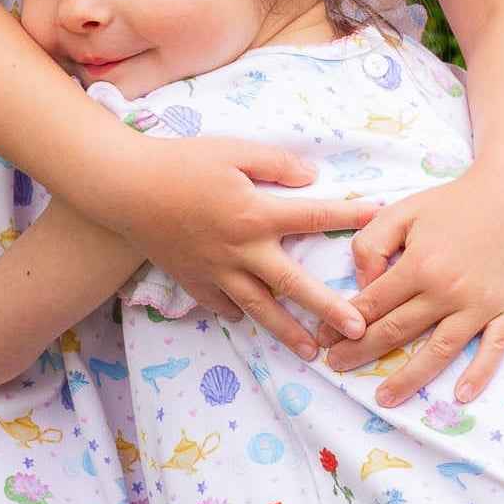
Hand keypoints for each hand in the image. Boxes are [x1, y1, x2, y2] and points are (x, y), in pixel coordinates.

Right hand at [114, 138, 376, 359]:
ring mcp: (216, 271)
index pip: (314, 217)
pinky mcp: (193, 280)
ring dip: (288, 331)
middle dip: (329, 308)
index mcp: (256, 214)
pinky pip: (221, 305)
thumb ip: (277, 165)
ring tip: (312, 352)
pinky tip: (251, 321)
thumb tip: (312, 178)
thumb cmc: (181, 162)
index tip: (379, 219)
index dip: (349, 217)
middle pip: (294, 285)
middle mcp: (242, 250)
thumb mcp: (234, 151)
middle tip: (359, 331)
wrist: (125, 187)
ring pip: (259, 308)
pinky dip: (238, 314)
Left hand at [319, 174, 503, 406]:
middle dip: (362, 352)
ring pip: (440, 350)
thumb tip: (362, 284)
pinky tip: (460, 395)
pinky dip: (479, 374)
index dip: (344, 325)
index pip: (373, 305)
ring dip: (409, 378)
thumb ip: (371, 243)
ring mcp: (481, 305)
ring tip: (384, 398)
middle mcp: (447, 290)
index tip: (324, 340)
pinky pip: (494, 349)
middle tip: (337, 367)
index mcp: (419, 265)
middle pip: (398, 331)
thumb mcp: (402, 210)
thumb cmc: (453, 204)